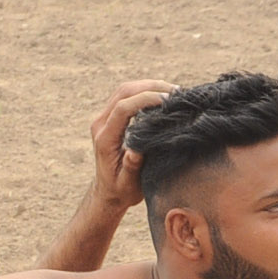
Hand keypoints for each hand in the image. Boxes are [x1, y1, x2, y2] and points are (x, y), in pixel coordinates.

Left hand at [89, 79, 176, 209]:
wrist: (108, 192)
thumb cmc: (121, 190)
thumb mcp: (127, 184)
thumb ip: (131, 167)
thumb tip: (136, 151)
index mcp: (105, 138)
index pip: (123, 108)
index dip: (145, 99)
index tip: (167, 101)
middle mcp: (101, 124)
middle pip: (124, 92)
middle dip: (151, 87)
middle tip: (176, 93)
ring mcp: (104, 118)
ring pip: (125, 90)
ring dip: (149, 86)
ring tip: (173, 92)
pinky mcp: (110, 117)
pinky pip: (126, 96)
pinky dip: (145, 91)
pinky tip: (162, 96)